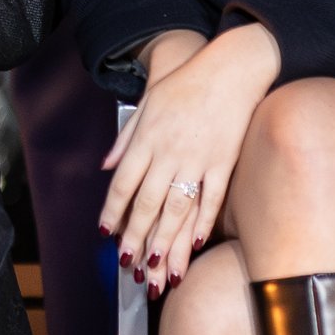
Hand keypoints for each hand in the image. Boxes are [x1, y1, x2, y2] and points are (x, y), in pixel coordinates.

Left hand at [100, 23, 281, 293]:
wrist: (228, 69)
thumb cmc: (185, 84)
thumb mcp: (147, 104)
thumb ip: (126, 138)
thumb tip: (107, 165)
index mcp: (147, 139)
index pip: (123, 183)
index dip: (113, 211)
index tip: (105, 233)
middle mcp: (169, 153)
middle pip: (147, 202)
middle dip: (135, 236)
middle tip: (128, 262)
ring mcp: (198, 159)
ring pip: (177, 207)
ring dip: (166, 239)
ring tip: (157, 265)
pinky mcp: (224, 162)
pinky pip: (212, 197)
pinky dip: (204, 222)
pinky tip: (197, 243)